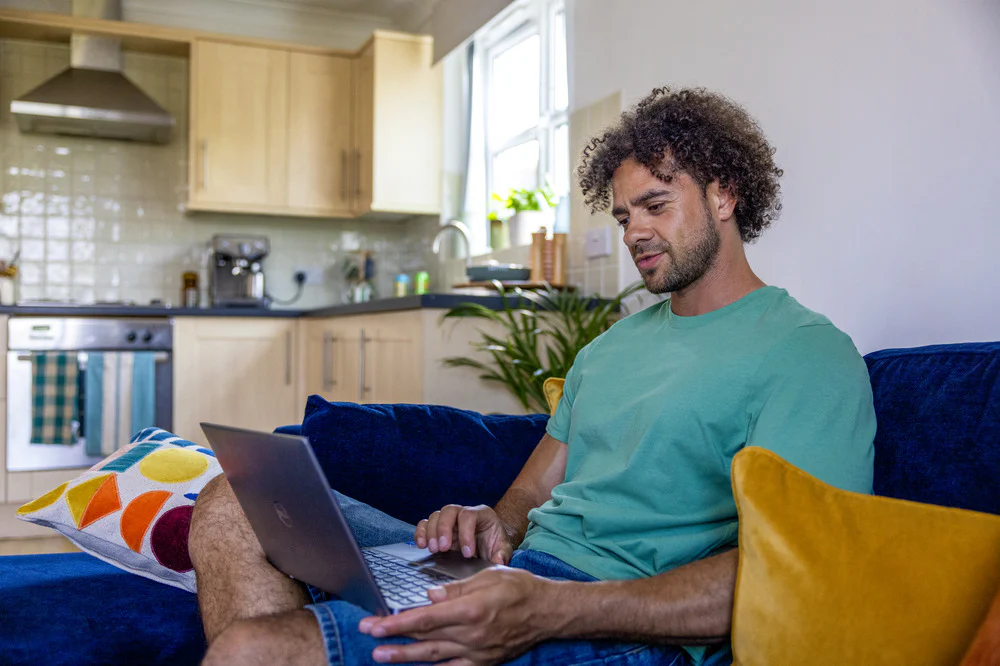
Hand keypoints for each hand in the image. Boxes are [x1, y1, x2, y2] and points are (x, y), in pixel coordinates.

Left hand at [359, 567, 560, 664]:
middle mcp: (472, 634)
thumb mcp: (488, 576)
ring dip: (405, 657)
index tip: (375, 624)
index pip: (425, 618)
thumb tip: (428, 597)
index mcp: (471, 609)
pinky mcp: (484, 663)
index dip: (397, 622)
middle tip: (368, 635)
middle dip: (393, 638)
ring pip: (434, 656)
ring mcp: (477, 652)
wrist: (547, 612)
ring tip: (381, 655)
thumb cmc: (519, 588)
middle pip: (424, 638)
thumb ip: (455, 589)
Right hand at [415, 505, 512, 564]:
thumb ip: (502, 554)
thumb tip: (498, 561)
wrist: (488, 546)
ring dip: (431, 532)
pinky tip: (422, 545)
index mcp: (481, 514)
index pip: (469, 515)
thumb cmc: (495, 544)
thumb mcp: (503, 549)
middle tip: (443, 549)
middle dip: (444, 529)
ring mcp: (450, 520)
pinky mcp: (438, 529)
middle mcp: (463, 513)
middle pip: (449, 510)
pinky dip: (421, 533)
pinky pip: (425, 524)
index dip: (466, 533)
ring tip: (434, 549)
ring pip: (436, 516)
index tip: (467, 553)